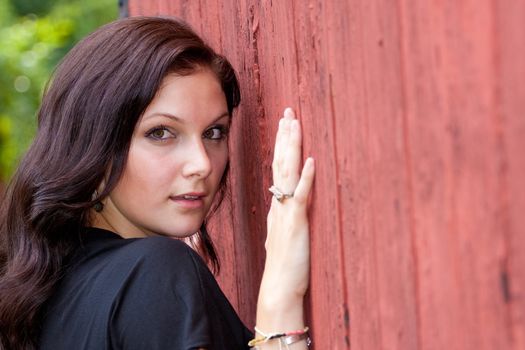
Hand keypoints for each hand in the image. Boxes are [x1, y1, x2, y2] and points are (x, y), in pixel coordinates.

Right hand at [258, 107, 314, 312]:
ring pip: (287, 173)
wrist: (279, 287)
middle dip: (285, 136)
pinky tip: (311, 161)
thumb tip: (278, 207)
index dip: (281, 145)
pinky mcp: (297, 223)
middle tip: (288, 112)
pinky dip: (306, 178)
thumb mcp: (280, 236)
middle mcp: (279, 204)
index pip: (277, 168)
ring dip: (292, 147)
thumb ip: (280, 218)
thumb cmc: (283, 265)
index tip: (284, 125)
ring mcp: (286, 212)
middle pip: (280, 163)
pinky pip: (300, 196)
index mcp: (276, 206)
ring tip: (294, 124)